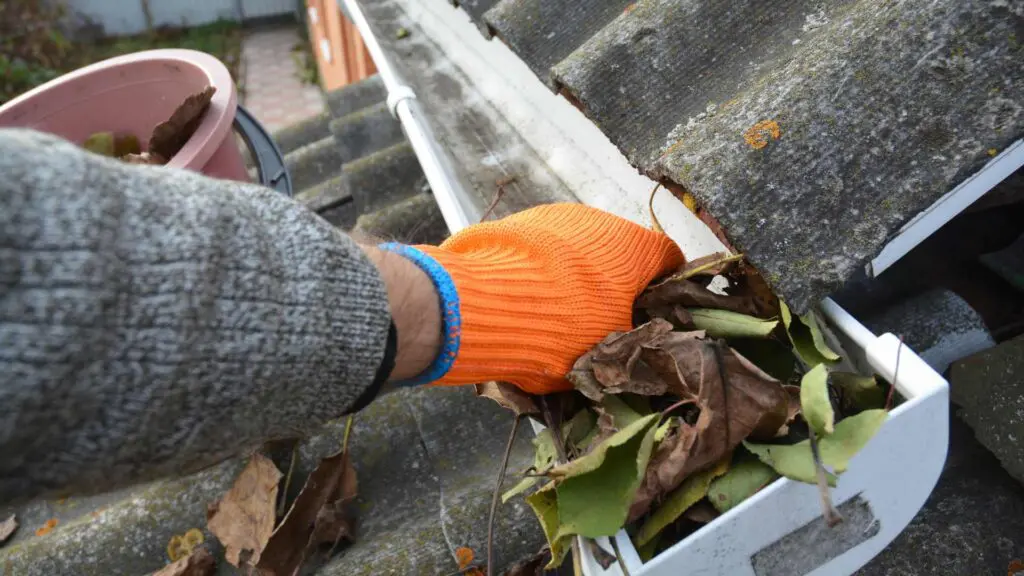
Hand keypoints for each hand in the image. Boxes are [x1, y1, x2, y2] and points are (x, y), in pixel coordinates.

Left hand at [417, 203, 682, 393]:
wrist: (482, 304)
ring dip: (576, 275)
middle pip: (620, 252)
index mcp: (635, 248)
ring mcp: (555, 216)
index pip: (669, 259)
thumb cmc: (562, 330)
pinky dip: (541, 269)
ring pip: (578, 248)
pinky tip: (524, 298)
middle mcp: (600, 220)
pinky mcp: (516, 221)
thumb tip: (634, 344)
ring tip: (555, 313)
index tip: (656, 312)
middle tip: (602, 322)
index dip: (667, 287)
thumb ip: (629, 341)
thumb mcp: (608, 351)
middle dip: (616, 284)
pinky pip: (541, 248)